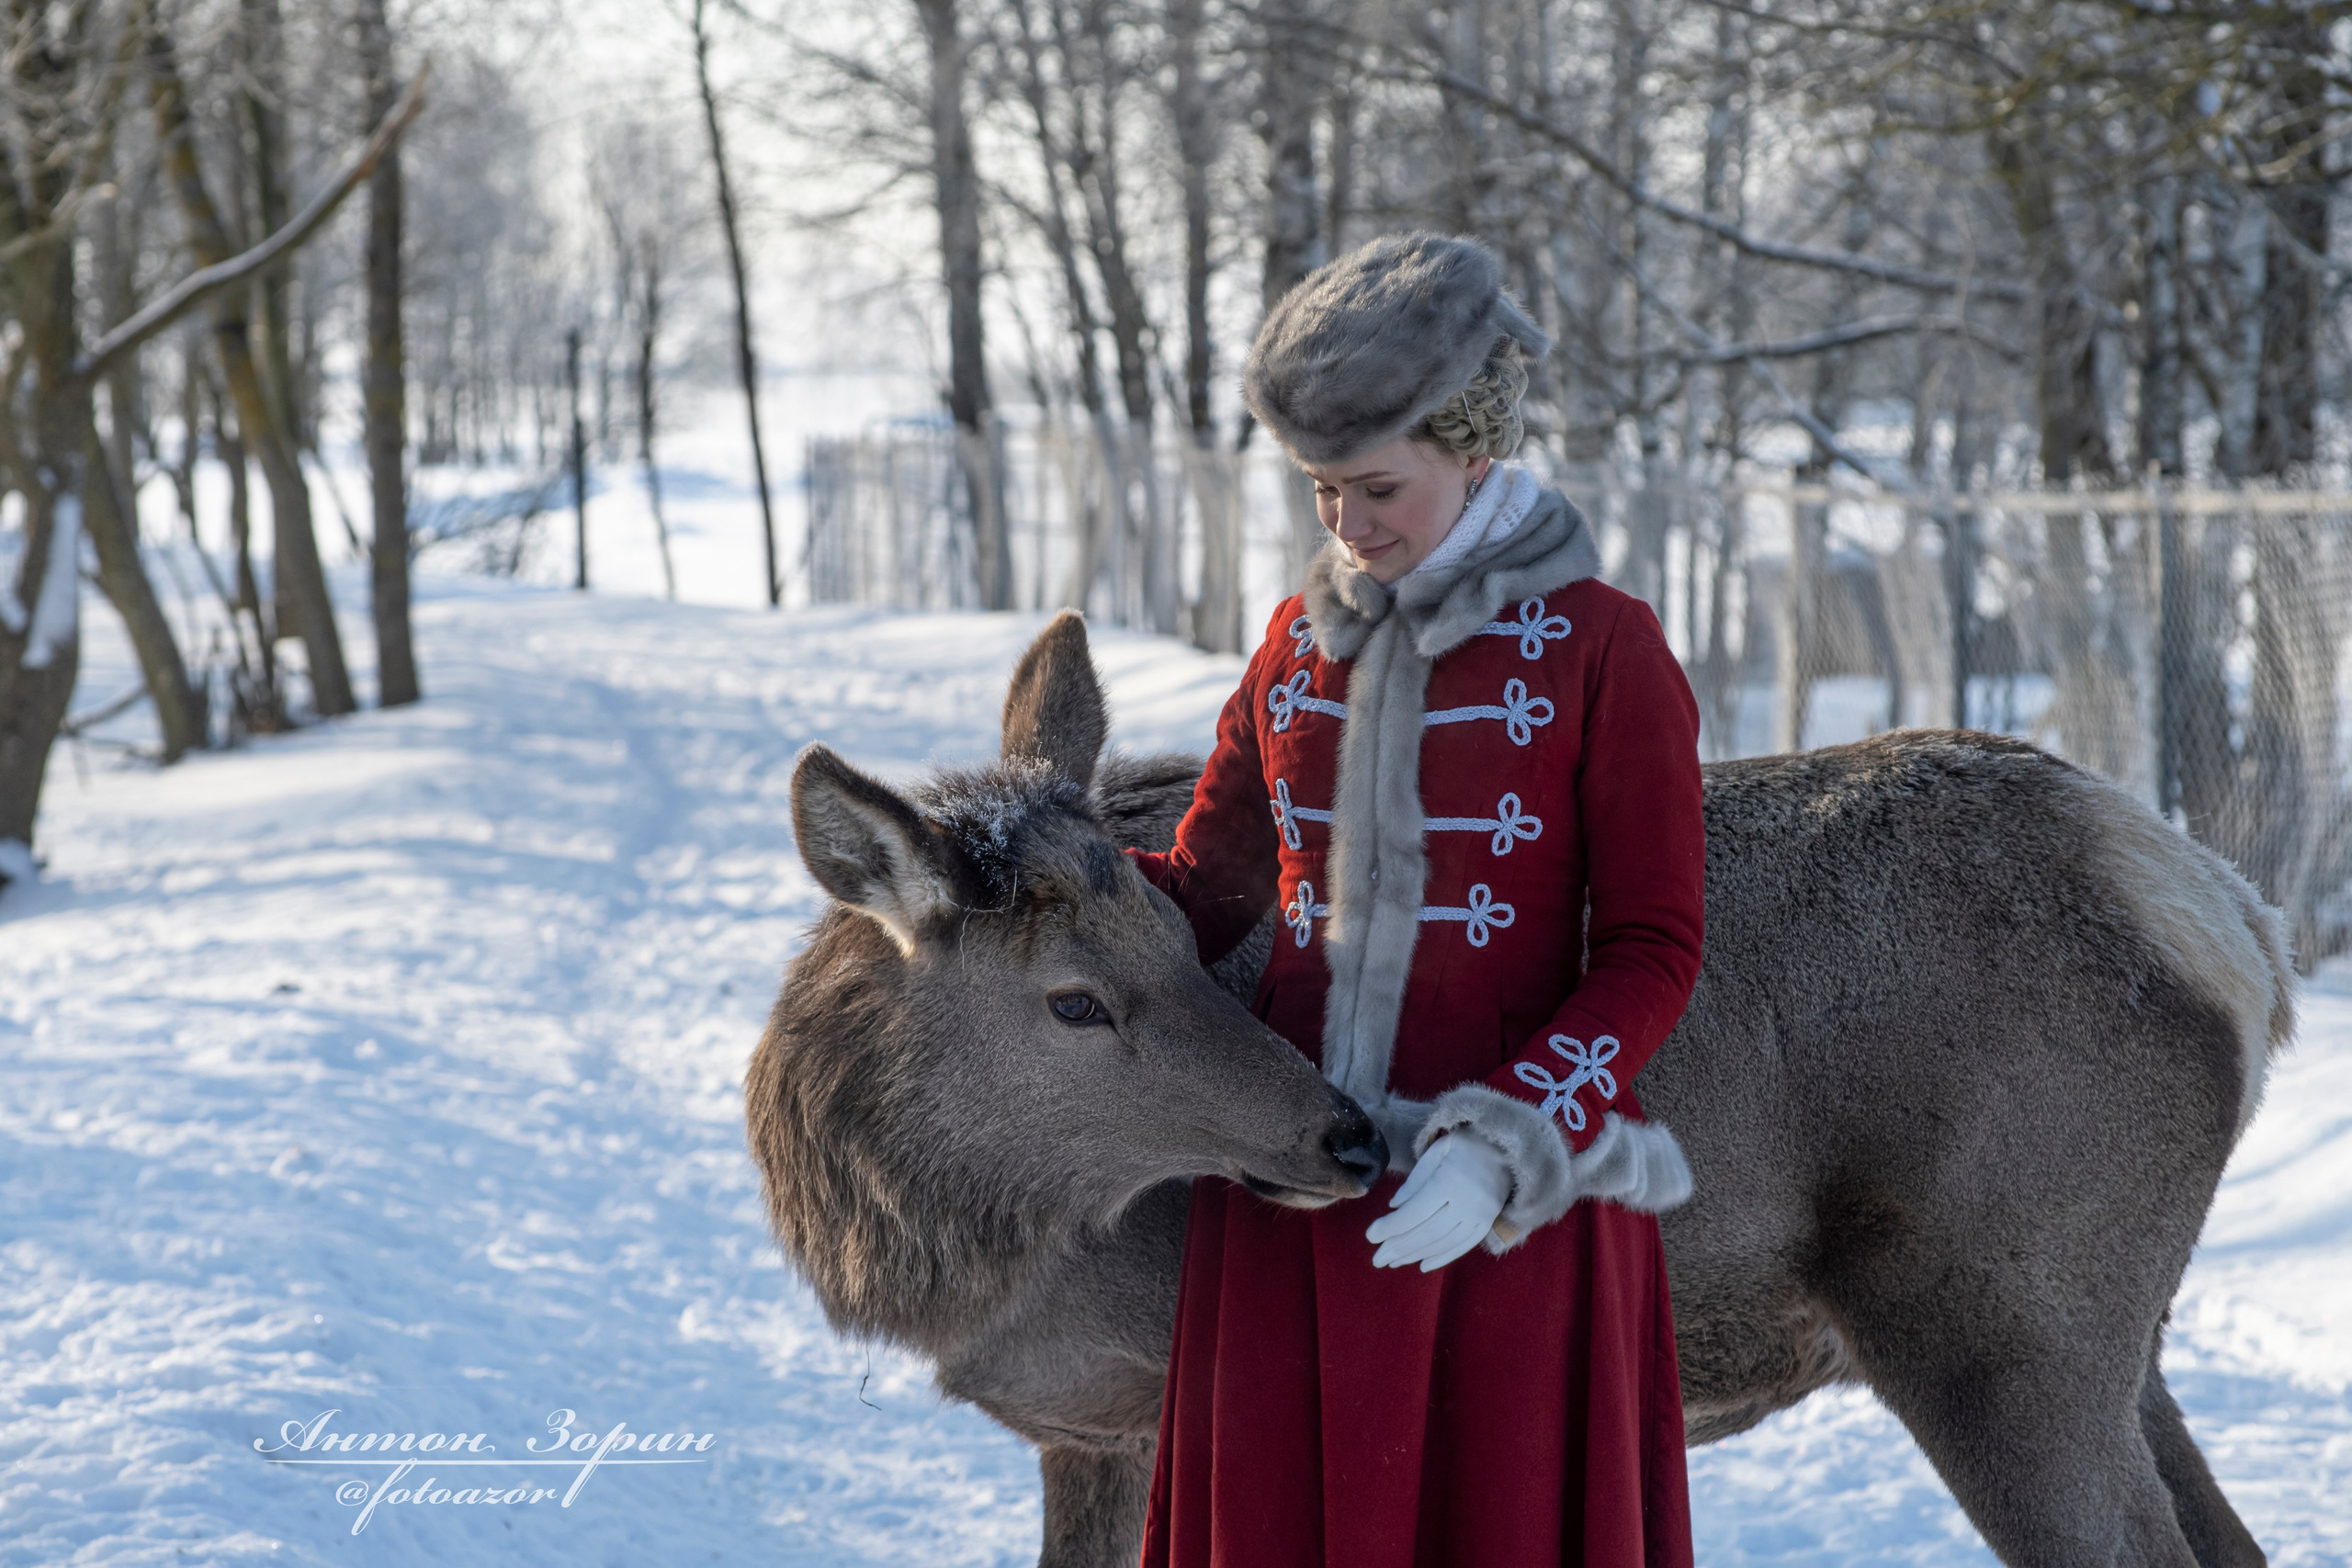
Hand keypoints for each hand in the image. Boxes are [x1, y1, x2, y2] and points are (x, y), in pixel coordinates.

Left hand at [1364, 1132, 1510, 1270]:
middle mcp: (1466, 1202)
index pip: (1415, 1212)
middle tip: (1376, 1259)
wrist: (1508, 1148)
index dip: (1391, 1227)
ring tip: (1393, 1261)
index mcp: (1450, 1180)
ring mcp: (1480, 1216)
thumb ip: (1416, 1180)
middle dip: (1398, 1247)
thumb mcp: (1438, 1150)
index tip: (1370, 1236)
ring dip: (1416, 1255)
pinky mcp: (1487, 1223)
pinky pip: (1463, 1246)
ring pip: (1443, 1242)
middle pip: (1427, 1232)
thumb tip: (1395, 1207)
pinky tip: (1422, 1265)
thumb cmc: (1465, 1145)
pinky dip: (1442, 1257)